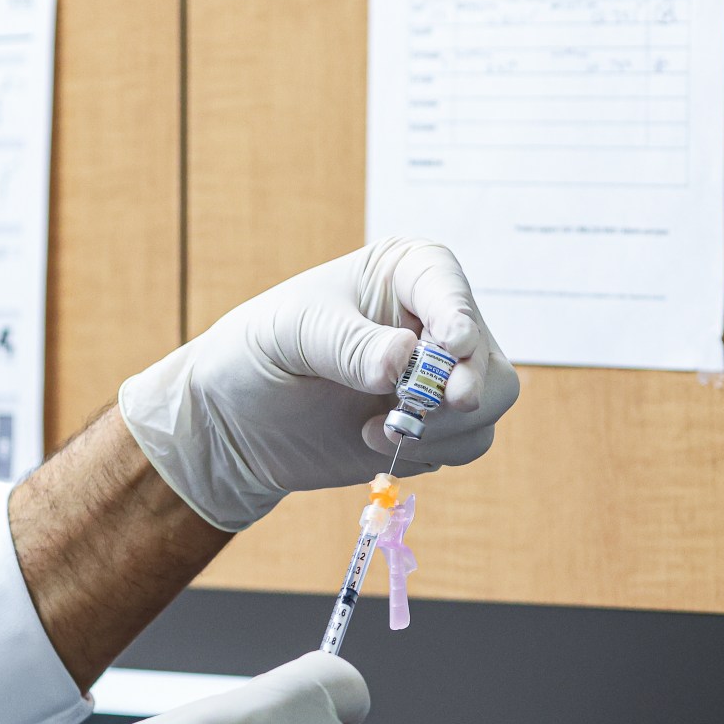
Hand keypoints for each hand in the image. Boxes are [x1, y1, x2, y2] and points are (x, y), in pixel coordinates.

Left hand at [118, 237, 519, 530]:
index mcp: (404, 274)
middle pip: (488, 354)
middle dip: (465, 385)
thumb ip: (348, 345)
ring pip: (489, 402)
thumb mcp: (293, 333)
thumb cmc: (259, 352)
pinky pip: (468, 442)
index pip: (448, 284)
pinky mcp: (434, 426)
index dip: (459, 314)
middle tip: (427, 405)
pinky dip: (435, 450)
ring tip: (378, 431)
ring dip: (447, 426)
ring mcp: (438, 377)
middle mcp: (433, 321)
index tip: (450, 343)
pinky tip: (373, 443)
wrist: (235, 422)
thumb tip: (403, 363)